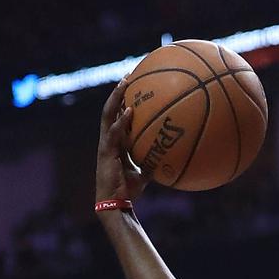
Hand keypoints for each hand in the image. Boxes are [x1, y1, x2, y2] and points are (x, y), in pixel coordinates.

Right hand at [96, 79, 148, 203]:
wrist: (115, 202)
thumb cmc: (128, 189)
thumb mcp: (145, 172)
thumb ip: (154, 161)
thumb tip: (173, 157)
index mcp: (115, 141)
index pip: (116, 115)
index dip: (122, 100)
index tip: (133, 85)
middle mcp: (108, 138)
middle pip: (110, 109)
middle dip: (118, 92)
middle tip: (128, 76)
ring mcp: (106, 144)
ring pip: (107, 115)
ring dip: (116, 98)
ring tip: (125, 84)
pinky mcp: (106, 152)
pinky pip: (113, 132)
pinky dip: (122, 121)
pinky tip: (131, 111)